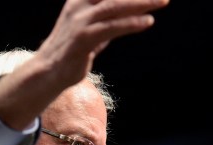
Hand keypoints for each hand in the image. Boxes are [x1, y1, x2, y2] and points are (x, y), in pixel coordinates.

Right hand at [38, 0, 170, 87]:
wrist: (49, 70)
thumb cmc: (72, 50)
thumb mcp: (91, 28)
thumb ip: (109, 19)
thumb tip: (131, 14)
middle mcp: (80, 6)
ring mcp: (81, 22)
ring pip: (115, 7)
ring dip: (141, 3)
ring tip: (162, 1)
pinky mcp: (83, 39)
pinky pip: (111, 28)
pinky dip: (130, 24)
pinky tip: (147, 22)